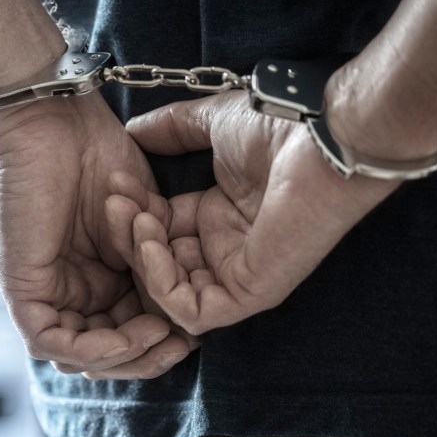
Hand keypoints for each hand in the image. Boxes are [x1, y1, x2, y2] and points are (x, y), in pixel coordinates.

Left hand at [0, 91, 196, 378]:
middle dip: (146, 357)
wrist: (57, 122)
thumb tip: (181, 315)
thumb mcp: (142, 224)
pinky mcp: (21, 290)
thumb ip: (154, 266)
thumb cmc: (98, 157)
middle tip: (182, 344)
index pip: (124, 331)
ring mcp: (41, 293)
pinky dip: (96, 348)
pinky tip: (134, 331)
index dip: (159, 341)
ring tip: (162, 335)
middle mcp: (66, 291)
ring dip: (126, 356)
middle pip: (103, 352)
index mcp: (94, 278)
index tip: (195, 332)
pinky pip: (51, 341)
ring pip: (79, 355)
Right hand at [107, 91, 398, 335]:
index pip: (159, 231)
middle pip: (157, 263)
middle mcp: (225, 249)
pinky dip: (161, 284)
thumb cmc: (280, 128)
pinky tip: (153, 242)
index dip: (132, 212)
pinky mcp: (249, 293)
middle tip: (115, 202)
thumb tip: (132, 130)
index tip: (115, 183)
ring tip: (137, 219)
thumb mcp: (211, 124)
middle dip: (128, 235)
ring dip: (141, 258)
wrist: (321, 136)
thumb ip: (171, 129)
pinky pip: (191, 312)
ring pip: (168, 293)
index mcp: (218, 216)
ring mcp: (237, 274)